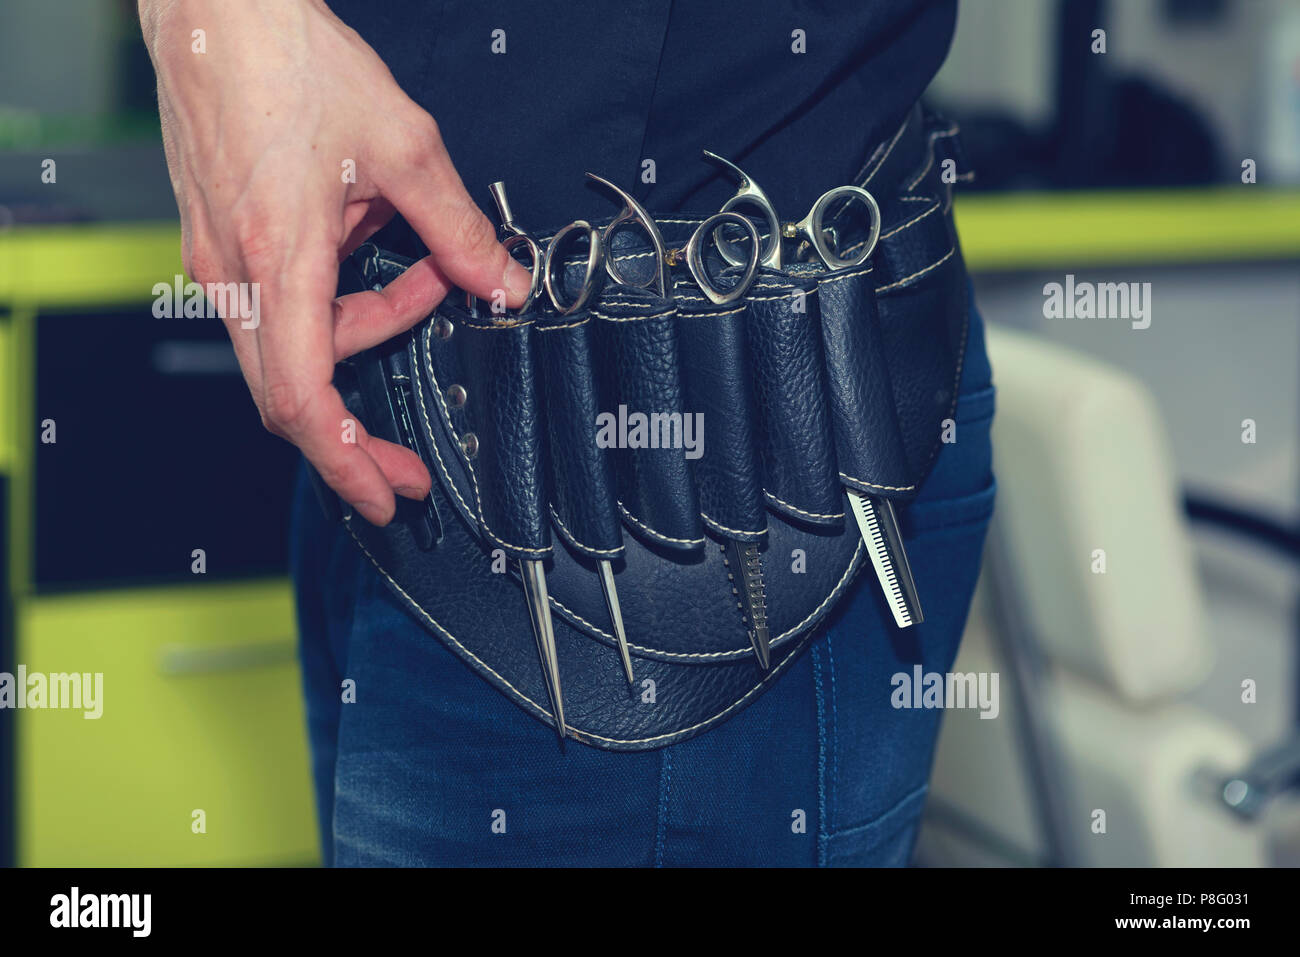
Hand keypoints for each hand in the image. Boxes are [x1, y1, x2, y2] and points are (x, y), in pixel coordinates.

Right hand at [139, 0, 532, 524]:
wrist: (215, 10)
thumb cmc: (288, 62)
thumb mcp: (406, 148)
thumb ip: (460, 231)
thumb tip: (502, 284)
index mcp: (279, 260)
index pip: (302, 400)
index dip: (346, 461)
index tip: (384, 495)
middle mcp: (236, 273)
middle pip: (290, 396)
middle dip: (356, 438)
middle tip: (408, 467)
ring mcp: (222, 261)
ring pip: (295, 349)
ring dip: (369, 336)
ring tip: (429, 285)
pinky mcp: (224, 244)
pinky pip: (285, 307)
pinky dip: (341, 302)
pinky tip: (379, 252)